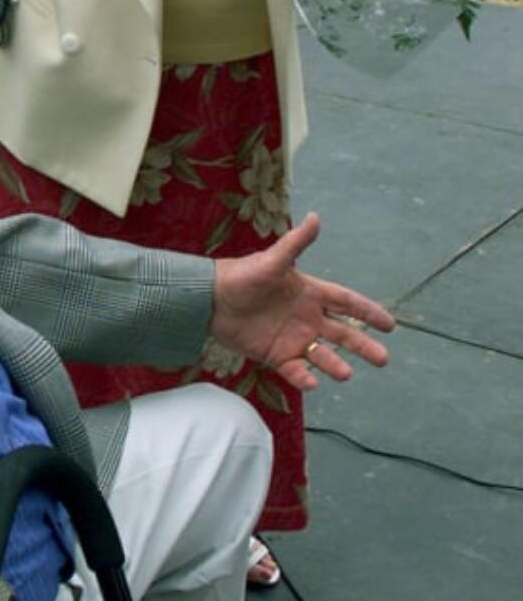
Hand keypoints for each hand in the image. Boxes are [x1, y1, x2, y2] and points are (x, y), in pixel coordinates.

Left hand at [210, 212, 393, 389]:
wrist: (209, 299)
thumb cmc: (242, 276)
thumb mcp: (272, 261)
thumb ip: (296, 243)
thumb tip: (316, 216)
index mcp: (310, 293)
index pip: (347, 303)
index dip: (368, 312)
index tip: (390, 325)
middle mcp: (306, 318)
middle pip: (342, 334)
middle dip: (363, 346)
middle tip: (383, 360)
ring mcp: (292, 338)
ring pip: (321, 355)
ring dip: (334, 364)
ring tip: (347, 374)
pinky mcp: (275, 355)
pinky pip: (294, 370)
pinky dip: (303, 378)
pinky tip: (312, 384)